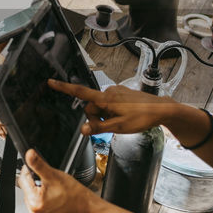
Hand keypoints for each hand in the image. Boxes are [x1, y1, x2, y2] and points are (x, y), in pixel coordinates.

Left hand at [20, 148, 95, 212]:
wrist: (84, 207)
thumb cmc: (73, 193)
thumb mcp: (54, 175)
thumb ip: (38, 164)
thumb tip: (29, 155)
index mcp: (35, 201)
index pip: (23, 180)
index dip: (30, 172)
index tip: (38, 172)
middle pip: (27, 191)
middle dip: (35, 185)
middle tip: (48, 184)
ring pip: (31, 200)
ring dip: (38, 195)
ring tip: (51, 193)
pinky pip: (37, 211)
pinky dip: (42, 205)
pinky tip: (51, 202)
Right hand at [48, 79, 176, 134]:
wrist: (161, 109)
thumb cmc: (142, 117)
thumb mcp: (119, 127)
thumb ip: (99, 128)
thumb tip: (83, 130)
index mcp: (106, 98)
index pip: (80, 92)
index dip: (64, 88)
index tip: (51, 82)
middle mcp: (109, 92)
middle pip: (91, 106)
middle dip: (96, 118)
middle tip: (109, 126)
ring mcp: (116, 92)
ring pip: (101, 107)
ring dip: (105, 116)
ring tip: (120, 122)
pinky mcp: (122, 94)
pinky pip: (110, 104)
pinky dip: (112, 113)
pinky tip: (124, 117)